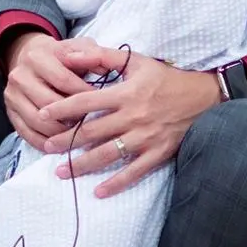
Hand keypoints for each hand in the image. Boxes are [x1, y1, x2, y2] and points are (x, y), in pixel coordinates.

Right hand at [4, 32, 100, 150]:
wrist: (31, 57)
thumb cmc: (63, 56)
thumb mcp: (79, 47)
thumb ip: (93, 54)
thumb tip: (104, 66)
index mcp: (37, 56)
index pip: (63, 80)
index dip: (84, 94)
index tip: (101, 102)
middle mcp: (20, 75)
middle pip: (49, 104)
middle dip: (72, 116)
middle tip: (91, 123)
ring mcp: (12, 95)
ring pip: (37, 121)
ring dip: (60, 133)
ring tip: (78, 134)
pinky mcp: (9, 112)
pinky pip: (26, 134)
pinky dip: (45, 143)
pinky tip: (61, 145)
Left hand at [38, 46, 221, 196]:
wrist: (204, 97)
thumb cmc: (166, 77)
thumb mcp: (135, 60)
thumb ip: (101, 56)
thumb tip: (70, 55)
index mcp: (126, 93)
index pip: (86, 101)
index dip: (62, 108)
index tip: (42, 114)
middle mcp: (133, 117)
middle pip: (92, 132)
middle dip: (65, 141)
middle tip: (45, 146)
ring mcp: (145, 137)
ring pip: (108, 154)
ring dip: (82, 164)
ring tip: (62, 171)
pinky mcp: (158, 153)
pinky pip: (134, 172)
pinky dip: (116, 184)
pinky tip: (98, 191)